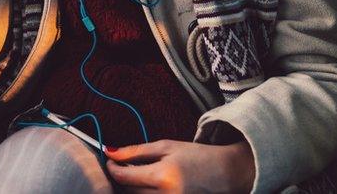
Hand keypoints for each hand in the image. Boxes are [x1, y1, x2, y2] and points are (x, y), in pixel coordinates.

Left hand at [105, 139, 255, 192]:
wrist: (227, 173)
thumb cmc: (197, 157)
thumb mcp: (166, 147)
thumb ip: (136, 151)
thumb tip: (109, 151)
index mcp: (164, 176)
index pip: (124, 177)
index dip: (112, 168)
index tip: (109, 161)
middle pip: (128, 192)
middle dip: (121, 179)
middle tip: (122, 167)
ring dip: (132, 189)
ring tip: (137, 176)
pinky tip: (148, 185)